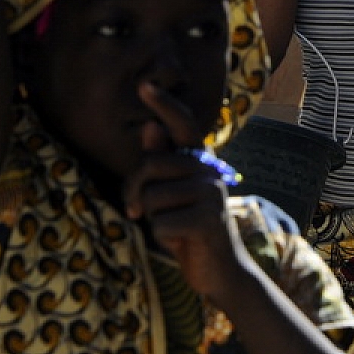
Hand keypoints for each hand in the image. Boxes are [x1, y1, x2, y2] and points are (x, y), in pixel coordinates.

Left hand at [124, 80, 248, 299]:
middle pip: (150, 165)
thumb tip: (150, 126)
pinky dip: (162, 237)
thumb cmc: (186, 226)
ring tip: (172, 227)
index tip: (143, 84)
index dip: (163, 104)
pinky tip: (180, 241)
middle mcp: (208, 170)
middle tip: (138, 209)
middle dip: (134, 191)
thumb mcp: (169, 194)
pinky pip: (161, 222)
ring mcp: (211, 192)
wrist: (218, 270)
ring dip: (152, 219)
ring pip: (152, 198)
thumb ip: (160, 162)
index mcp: (198, 160)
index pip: (181, 125)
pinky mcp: (208, 218)